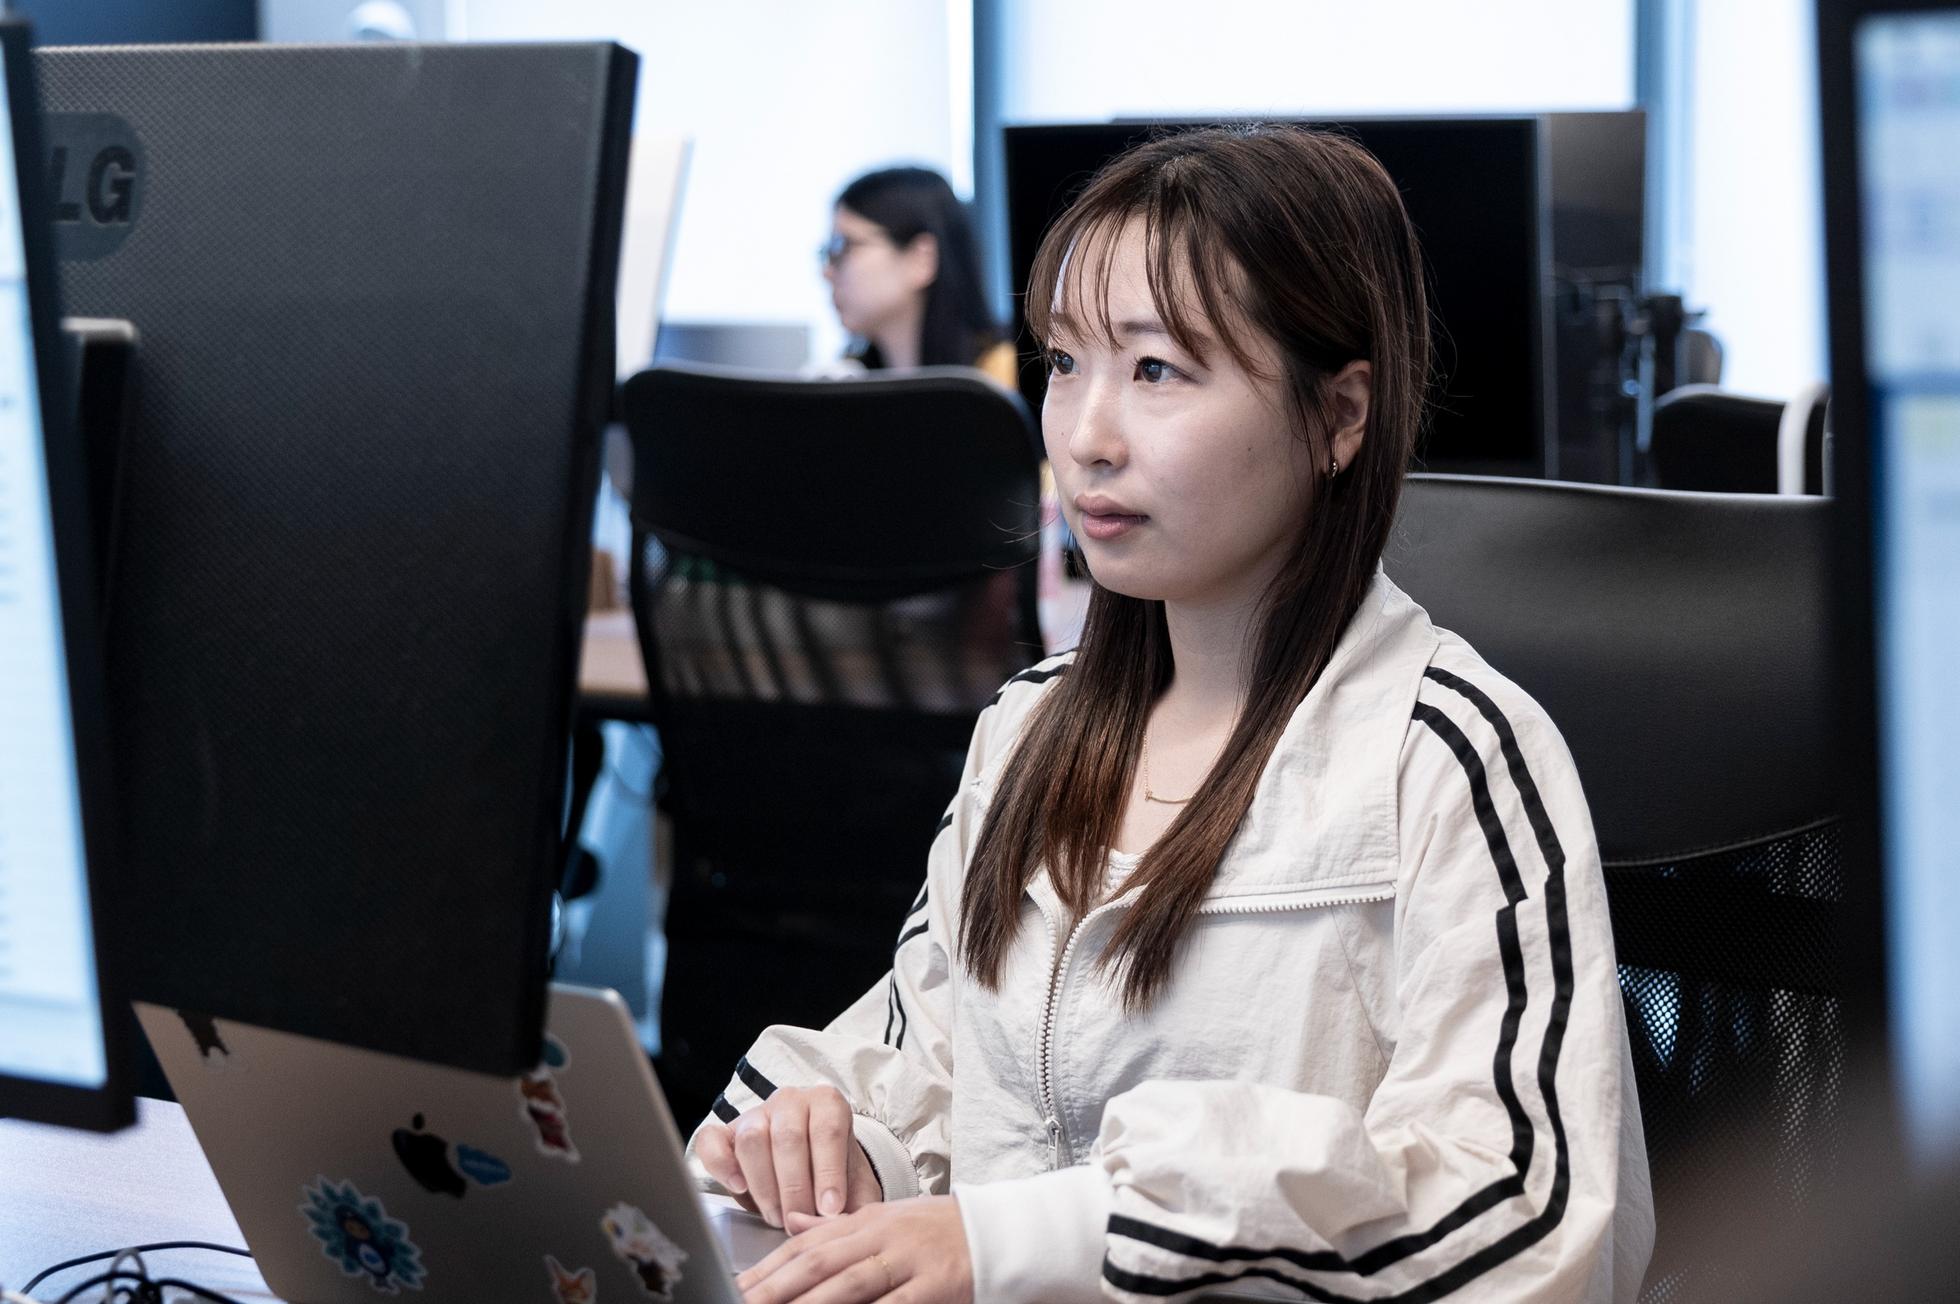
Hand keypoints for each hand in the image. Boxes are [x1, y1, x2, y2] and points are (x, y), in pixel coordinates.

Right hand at [695, 1086, 883, 1226]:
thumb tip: (822, 1223)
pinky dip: (721, 1165)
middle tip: (800, 1222)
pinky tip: (739, 1188)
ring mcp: (755, 1114)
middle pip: (787, 1137)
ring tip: (778, 1216)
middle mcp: (790, 1101)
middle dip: (794, 1188)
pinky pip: (712, 1141)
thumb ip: (851, 1206)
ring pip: (752, 1139)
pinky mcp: (726, 1132)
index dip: (828, 1172)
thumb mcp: (857, 1189)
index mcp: (828, 1103)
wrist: (816, 1172)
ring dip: (764, 1186)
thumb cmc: (839, 1178)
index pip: (827, 1130)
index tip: (830, 1208)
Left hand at [738, 1195, 972, 1303]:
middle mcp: (880, 1236)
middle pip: (817, 1263)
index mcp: (865, 1220)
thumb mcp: (885, 1217)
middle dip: (775, 1289)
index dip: (768, 1268)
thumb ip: (837, 1225)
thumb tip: (792, 1224)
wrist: (997, 1231)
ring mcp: (906, 1261)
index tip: (738, 1289)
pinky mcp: (932, 1286)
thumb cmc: (937, 1230)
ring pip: (848, 1284)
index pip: (806, 1244)